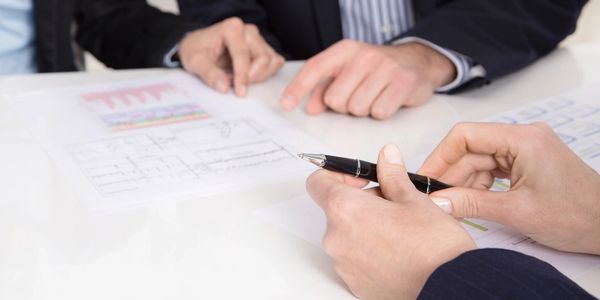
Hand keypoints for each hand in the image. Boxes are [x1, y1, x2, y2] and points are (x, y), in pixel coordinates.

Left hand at [178, 17, 283, 96]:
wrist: (199, 47)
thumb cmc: (197, 50)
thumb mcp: (194, 61)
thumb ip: (208, 73)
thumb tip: (224, 87)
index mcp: (232, 28)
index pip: (243, 55)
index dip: (243, 76)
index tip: (240, 92)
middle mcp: (249, 31)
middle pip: (263, 58)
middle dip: (252, 77)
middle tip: (237, 87)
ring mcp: (258, 39)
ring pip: (272, 62)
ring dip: (259, 77)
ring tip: (241, 81)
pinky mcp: (264, 48)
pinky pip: (274, 63)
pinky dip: (265, 74)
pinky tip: (250, 78)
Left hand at [280, 40, 455, 118]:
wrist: (417, 62)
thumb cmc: (375, 69)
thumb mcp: (348, 71)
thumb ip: (325, 88)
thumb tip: (311, 107)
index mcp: (345, 50)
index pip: (315, 68)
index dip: (298, 88)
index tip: (286, 105)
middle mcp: (364, 55)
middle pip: (335, 99)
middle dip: (343, 105)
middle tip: (357, 95)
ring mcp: (385, 68)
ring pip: (357, 108)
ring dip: (363, 109)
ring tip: (374, 96)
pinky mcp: (402, 83)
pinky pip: (378, 112)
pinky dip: (381, 112)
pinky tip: (387, 99)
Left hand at [306, 144, 475, 298]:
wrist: (447, 287)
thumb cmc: (433, 246)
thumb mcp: (413, 199)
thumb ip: (392, 175)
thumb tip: (386, 157)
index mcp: (345, 210)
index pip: (318, 182)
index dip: (337, 175)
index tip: (360, 178)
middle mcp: (337, 239)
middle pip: (336, 210)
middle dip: (361, 203)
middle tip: (393, 205)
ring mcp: (343, 265)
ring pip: (347, 235)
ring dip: (366, 228)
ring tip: (399, 231)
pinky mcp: (355, 284)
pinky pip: (355, 260)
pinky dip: (370, 252)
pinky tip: (397, 252)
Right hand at [419, 122, 599, 254]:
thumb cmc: (578, 215)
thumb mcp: (518, 212)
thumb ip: (472, 204)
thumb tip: (437, 200)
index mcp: (523, 139)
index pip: (466, 136)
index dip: (440, 156)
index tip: (424, 178)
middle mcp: (523, 138)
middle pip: (470, 149)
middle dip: (451, 175)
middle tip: (434, 198)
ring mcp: (525, 150)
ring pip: (479, 161)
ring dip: (464, 183)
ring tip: (454, 206)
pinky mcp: (526, 163)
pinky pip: (491, 169)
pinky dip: (478, 186)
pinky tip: (471, 202)